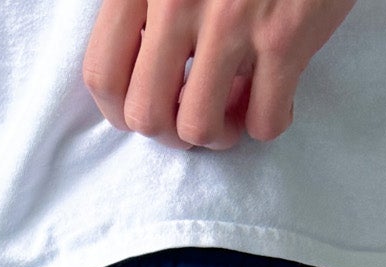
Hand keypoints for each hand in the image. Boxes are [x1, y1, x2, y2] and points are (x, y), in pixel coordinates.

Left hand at [83, 0, 356, 150]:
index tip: (146, 108)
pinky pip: (263, 120)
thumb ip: (146, 4)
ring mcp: (231, 20)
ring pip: (199, 127)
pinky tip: (273, 98)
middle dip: (170, 132)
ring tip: (233, 111)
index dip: (121, 111)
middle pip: (146, 114)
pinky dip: (267, 122)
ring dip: (217, 134)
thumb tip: (139, 68)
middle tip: (192, 116)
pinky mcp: (283, 37)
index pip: (102, 75)